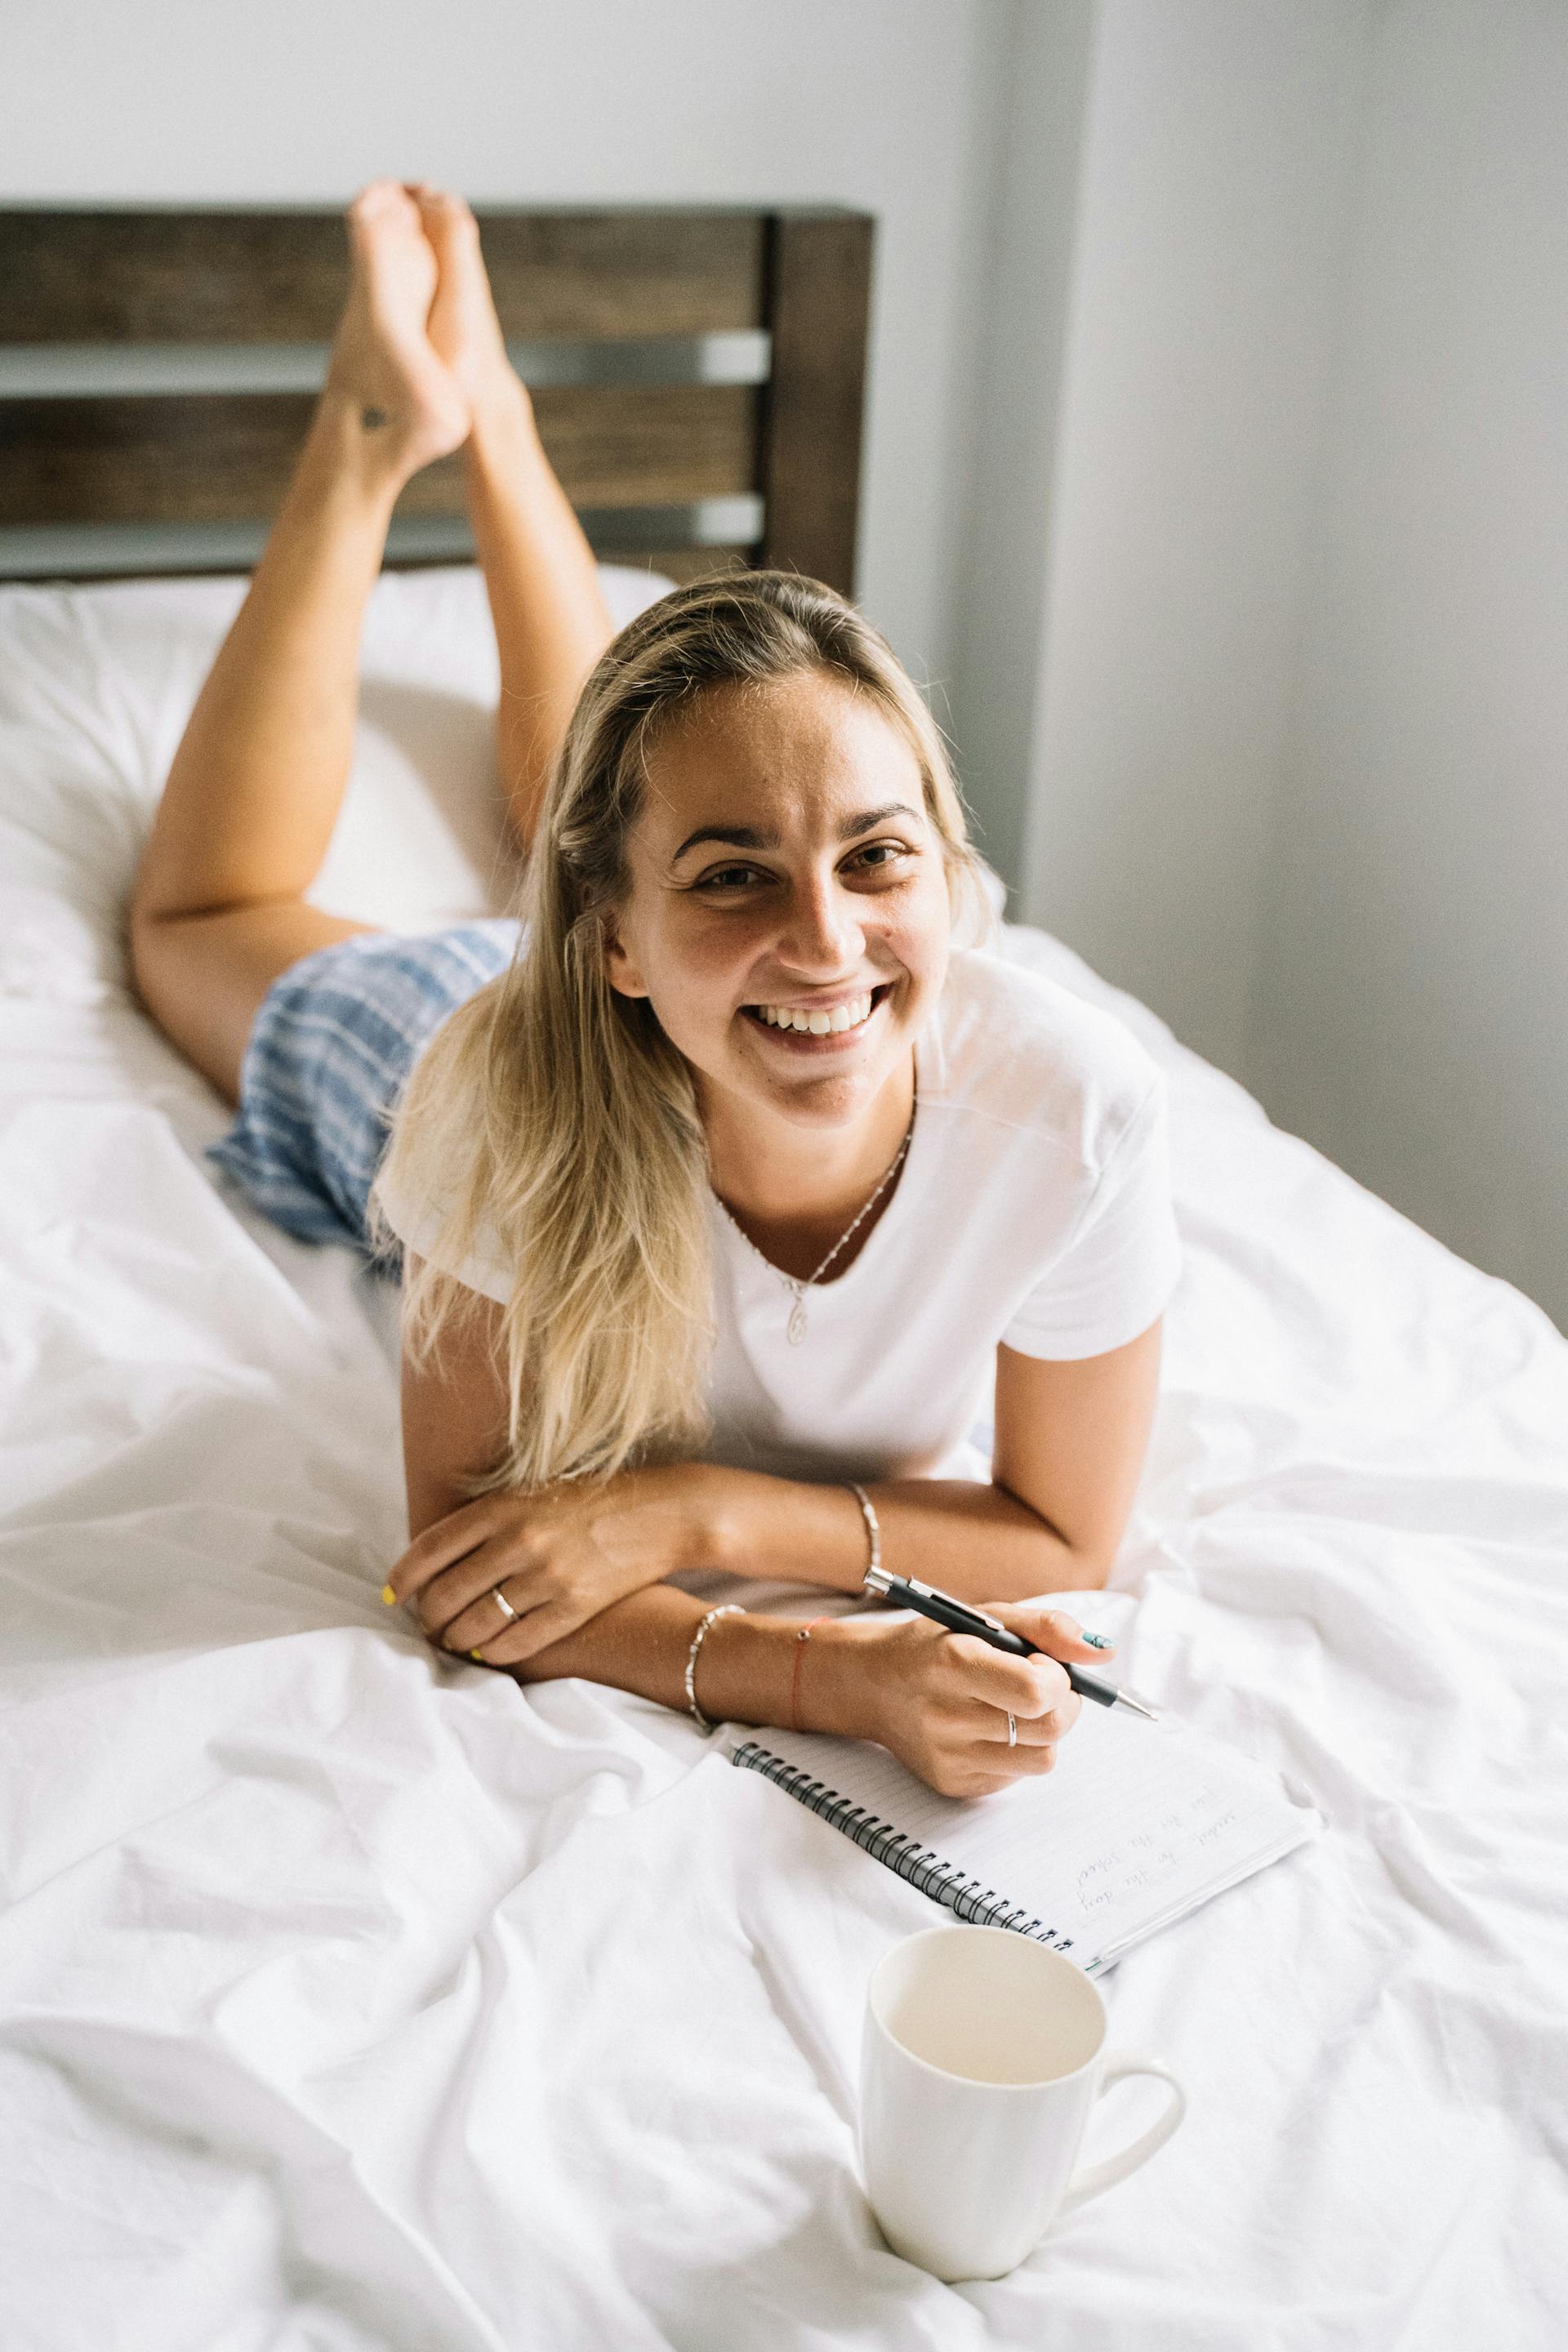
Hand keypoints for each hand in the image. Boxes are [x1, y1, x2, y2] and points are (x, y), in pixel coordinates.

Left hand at [384, 1465, 719, 1665]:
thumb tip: (433, 1564)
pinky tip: (488, 1652)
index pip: (429, 1550)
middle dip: (428, 1619)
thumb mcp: (530, 1493)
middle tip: (428, 1626)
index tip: (394, 1596)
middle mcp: (519, 1540)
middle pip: (445, 1595)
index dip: (403, 1580)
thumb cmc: (589, 1501)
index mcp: (501, 1507)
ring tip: (454, 1642)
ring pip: (475, 1626)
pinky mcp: (574, 1606)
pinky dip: (493, 1654)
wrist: (659, 1513)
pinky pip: (515, 1643)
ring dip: (456, 1641)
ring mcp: (547, 1576)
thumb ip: (484, 1521)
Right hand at [814, 1604, 1110, 1798]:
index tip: (1043, 1665)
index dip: (1057, 1679)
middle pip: (1050, 1729)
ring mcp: (949, 1758)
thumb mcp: (984, 1618)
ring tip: (1013, 1708)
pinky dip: (1017, 1751)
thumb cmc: (934, 1644)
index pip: (1036, 1692)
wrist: (870, 1686)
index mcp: (953, 1664)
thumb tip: (1104, 1653)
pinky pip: (1016, 1776)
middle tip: (1040, 1684)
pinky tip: (988, 1728)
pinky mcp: (953, 1785)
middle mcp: (947, 1717)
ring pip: (1042, 1759)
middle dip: (1062, 1704)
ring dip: (1042, 1732)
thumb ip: (1047, 1629)